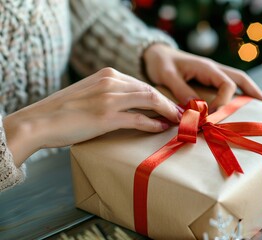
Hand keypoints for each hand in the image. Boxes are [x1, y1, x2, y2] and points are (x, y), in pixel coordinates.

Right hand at [3, 68, 181, 166]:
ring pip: (149, 100)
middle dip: (167, 102)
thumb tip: (130, 103)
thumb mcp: (89, 92)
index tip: (168, 105)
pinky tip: (161, 127)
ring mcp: (109, 99)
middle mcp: (110, 83)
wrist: (40, 121)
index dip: (158, 95)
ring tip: (176, 120)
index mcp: (107, 75)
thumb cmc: (64, 110)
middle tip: (179, 113)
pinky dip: (153, 123)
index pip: (141, 83)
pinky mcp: (106, 117)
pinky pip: (138, 119)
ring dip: (166, 111)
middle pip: (149, 90)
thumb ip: (109, 92)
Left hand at [143, 44, 261, 111]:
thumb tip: (196, 110)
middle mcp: (213, 69)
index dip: (223, 102)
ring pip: (237, 81)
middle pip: (240, 78)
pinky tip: (240, 105)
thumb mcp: (167, 75)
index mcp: (206, 67)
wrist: (155, 54)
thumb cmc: (161, 63)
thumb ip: (181, 90)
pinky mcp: (208, 79)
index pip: (226, 84)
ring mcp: (212, 74)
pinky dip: (237, 94)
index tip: (212, 117)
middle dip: (254, 92)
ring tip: (261, 106)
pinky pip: (227, 86)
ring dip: (249, 92)